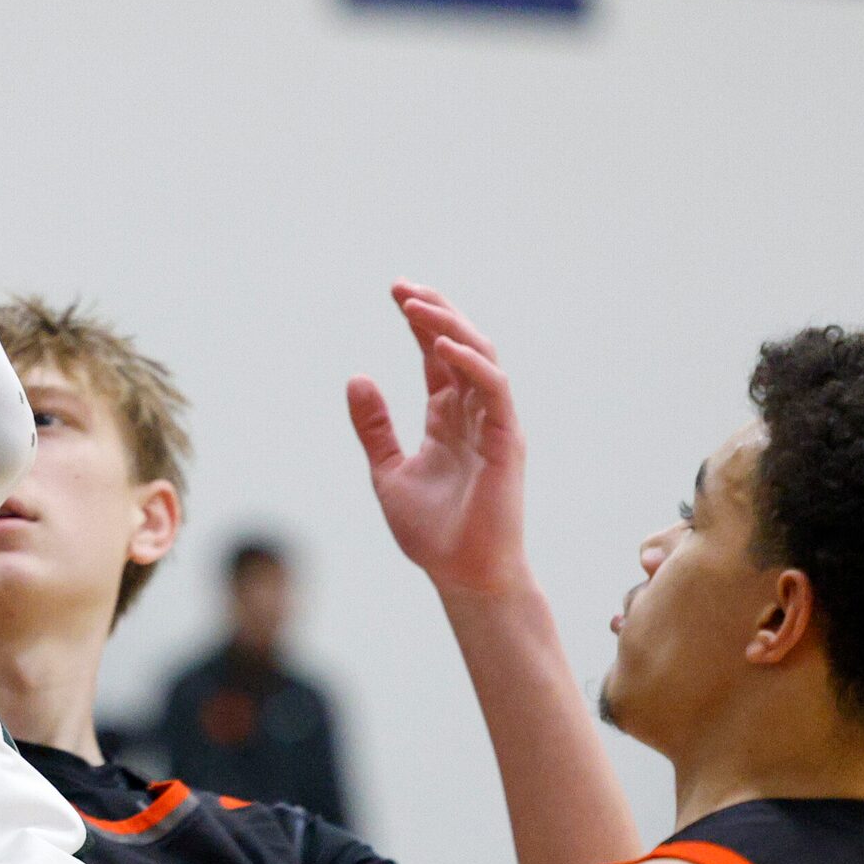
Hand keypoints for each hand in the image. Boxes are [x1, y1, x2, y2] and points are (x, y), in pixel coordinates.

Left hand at [348, 281, 531, 596]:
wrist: (462, 576)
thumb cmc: (432, 533)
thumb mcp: (388, 471)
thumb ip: (374, 427)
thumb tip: (356, 378)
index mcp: (448, 419)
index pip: (437, 358)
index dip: (421, 324)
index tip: (396, 293)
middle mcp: (475, 415)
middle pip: (461, 347)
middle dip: (434, 312)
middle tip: (402, 288)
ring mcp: (494, 425)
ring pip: (480, 359)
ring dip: (449, 327)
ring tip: (415, 306)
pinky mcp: (507, 442)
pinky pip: (493, 390)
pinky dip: (470, 364)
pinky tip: (441, 345)